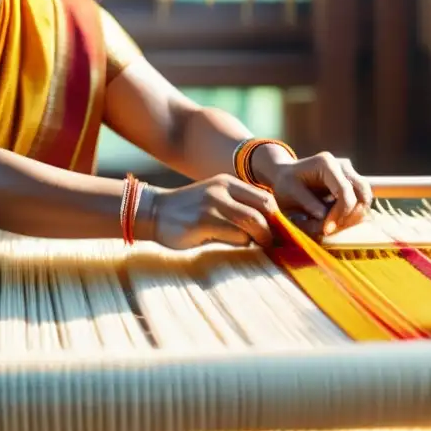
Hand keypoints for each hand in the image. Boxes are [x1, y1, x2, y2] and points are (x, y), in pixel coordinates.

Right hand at [142, 174, 278, 249]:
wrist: (153, 212)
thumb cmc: (188, 212)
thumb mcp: (215, 200)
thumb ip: (238, 208)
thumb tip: (268, 229)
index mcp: (228, 183)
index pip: (266, 198)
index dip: (277, 218)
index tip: (278, 234)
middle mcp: (222, 189)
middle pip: (265, 209)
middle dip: (272, 230)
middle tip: (271, 245)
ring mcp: (212, 204)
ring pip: (253, 223)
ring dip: (258, 239)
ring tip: (253, 247)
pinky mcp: (203, 222)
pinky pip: (236, 236)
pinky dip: (241, 244)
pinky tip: (233, 246)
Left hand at [263, 151, 372, 237]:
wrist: (286, 176)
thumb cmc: (285, 183)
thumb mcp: (289, 192)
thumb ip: (307, 203)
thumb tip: (325, 216)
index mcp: (327, 163)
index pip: (345, 190)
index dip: (340, 213)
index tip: (326, 229)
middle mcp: (342, 165)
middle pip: (362, 193)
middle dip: (350, 216)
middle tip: (331, 230)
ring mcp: (349, 173)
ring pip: (365, 199)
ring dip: (351, 218)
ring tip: (328, 227)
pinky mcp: (352, 184)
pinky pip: (360, 203)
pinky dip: (350, 216)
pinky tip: (332, 223)